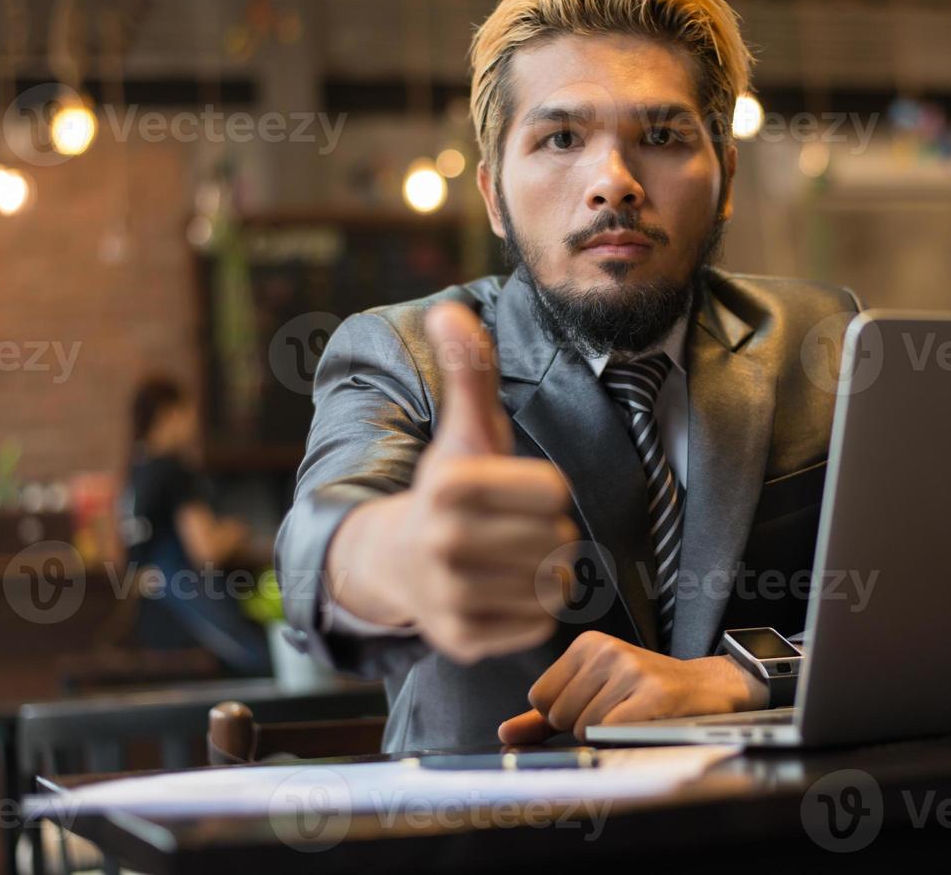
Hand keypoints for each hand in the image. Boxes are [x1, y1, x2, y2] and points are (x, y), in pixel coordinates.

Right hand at [326, 302, 579, 662]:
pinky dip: (531, 611)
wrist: (391, 560)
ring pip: (554, 585)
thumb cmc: (446, 487)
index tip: (509, 490)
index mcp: (449, 485)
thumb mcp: (463, 429)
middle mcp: (444, 543)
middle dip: (545, 531)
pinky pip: (539, 625)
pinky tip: (500, 592)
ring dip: (544, 571)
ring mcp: (450, 597)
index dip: (541, 488)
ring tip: (508, 558)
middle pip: (559, 538)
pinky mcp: (461, 640)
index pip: (554, 491)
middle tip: (509, 528)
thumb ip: (470, 370)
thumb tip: (450, 310)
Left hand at [497, 630, 768, 742]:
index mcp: (587, 644)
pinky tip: (644, 723)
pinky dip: (623, 738)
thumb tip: (506, 733)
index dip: (563, 715)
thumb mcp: (593, 693)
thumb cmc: (644, 694)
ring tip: (634, 715)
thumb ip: (545, 716)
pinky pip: (610, 732)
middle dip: (584, 726)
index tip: (597, 704)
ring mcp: (630, 669)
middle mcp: (605, 650)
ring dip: (607, 735)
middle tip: (620, 711)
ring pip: (584, 728)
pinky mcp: (652, 695)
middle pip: (560, 715)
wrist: (707, 689)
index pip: (539, 699)